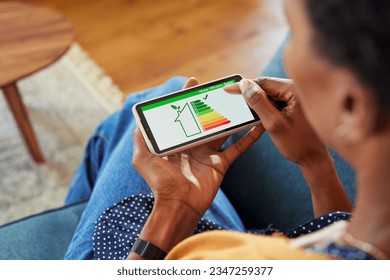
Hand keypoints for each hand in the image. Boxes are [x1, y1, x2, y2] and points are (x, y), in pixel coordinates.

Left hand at [132, 77, 264, 218]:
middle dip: (212, 103)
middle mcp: (193, 143)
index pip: (183, 113)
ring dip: (233, 117)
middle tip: (222, 88)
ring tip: (243, 101)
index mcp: (177, 139)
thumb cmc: (159, 182)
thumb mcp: (142, 158)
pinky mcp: (221, 163)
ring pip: (224, 130)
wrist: (178, 205)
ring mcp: (208, 153)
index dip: (187, 96)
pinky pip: (237, 148)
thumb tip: (140, 117)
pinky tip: (258, 126)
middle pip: (205, 119)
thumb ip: (142, 137)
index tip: (194, 82)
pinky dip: (249, 138)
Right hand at [224, 77, 328, 167]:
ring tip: (243, 104)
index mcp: (295, 90)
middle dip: (250, 91)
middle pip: (267, 86)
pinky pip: (277, 100)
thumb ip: (259, 103)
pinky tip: (258, 112)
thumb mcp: (274, 123)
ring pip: (271, 93)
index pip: (263, 82)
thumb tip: (245, 85)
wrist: (315, 159)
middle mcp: (299, 89)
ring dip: (258, 99)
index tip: (227, 88)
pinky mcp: (297, 104)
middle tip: (231, 95)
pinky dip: (266, 105)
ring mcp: (298, 96)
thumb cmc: (298, 144)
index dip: (243, 86)